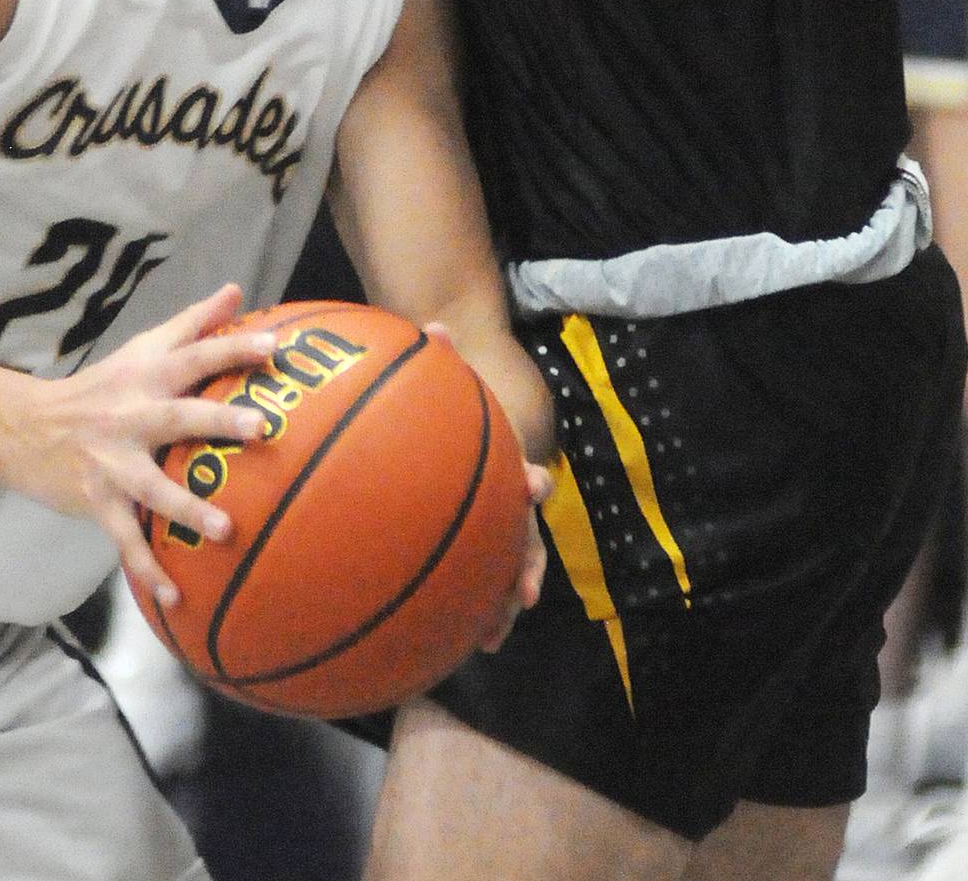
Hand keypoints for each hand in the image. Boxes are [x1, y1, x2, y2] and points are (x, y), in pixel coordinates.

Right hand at [5, 284, 277, 605]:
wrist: (25, 428)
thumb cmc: (101, 386)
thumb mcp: (141, 348)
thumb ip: (192, 323)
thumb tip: (236, 291)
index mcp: (147, 376)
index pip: (197, 355)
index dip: (235, 347)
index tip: (276, 346)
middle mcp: (131, 414)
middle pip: (179, 415)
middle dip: (219, 423)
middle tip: (263, 429)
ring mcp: (113, 462)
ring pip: (153, 487)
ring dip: (188, 509)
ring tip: (226, 530)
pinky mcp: (98, 501)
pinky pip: (125, 540)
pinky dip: (147, 569)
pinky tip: (176, 597)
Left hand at [423, 321, 551, 648]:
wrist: (459, 412)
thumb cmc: (448, 395)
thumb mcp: (446, 373)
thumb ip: (440, 354)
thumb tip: (434, 328)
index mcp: (503, 460)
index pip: (523, 472)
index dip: (530, 483)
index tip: (534, 489)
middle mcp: (504, 497)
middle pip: (524, 535)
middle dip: (526, 566)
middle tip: (523, 596)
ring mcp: (490, 523)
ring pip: (501, 567)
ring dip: (499, 602)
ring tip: (489, 639)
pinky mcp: (467, 542)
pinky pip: (467, 575)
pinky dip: (459, 603)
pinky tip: (438, 635)